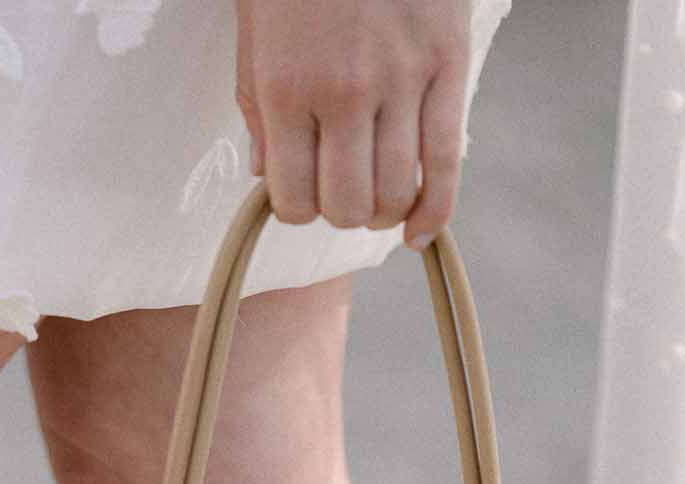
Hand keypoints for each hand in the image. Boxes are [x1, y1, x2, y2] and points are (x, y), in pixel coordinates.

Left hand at [234, 0, 472, 248]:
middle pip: (347, 205)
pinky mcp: (448, 64)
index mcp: (286, 88)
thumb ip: (258, 108)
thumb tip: (269, 178)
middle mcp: (343, 93)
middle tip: (342, 190)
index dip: (297, 209)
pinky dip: (435, 209)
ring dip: (385, 210)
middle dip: (341, 211)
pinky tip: (420, 229)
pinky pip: (447, 161)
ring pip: (396, 192)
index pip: (294, 199)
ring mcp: (401, 80)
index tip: (302, 191)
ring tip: (379, 197)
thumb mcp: (256, 32)